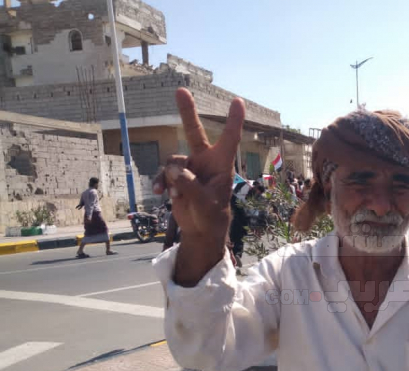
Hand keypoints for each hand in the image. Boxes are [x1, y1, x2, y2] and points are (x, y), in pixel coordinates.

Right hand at [154, 88, 244, 244]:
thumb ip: (190, 185)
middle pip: (194, 132)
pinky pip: (163, 172)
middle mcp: (205, 161)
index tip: (238, 101)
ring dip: (170, 178)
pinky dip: (159, 182)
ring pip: (173, 161)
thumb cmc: (211, 216)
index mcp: (221, 165)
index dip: (234, 121)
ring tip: (176, 195)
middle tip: (180, 90)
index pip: (229, 139)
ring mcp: (189, 167)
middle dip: (186, 112)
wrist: (200, 230)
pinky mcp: (175, 176)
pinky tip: (159, 193)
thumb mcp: (205, 203)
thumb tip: (173, 170)